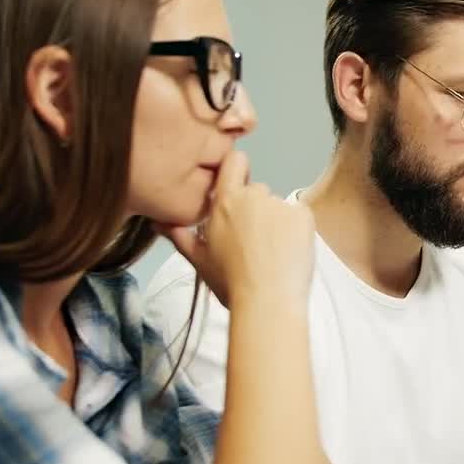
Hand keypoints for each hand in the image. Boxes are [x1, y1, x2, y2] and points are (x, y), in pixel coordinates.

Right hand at [157, 150, 313, 311]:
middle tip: (252, 240)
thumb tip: (159, 222)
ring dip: (275, 222)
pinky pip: (298, 215)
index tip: (236, 188)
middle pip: (256, 191)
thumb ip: (179, 235)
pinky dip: (295, 229)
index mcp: (225, 202)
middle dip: (254, 209)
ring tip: (271, 252)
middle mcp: (254, 196)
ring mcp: (281, 204)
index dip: (236, 170)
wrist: (267, 301)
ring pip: (277, 206)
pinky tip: (287, 251)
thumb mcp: (198, 259)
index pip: (234, 162)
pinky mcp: (304, 216)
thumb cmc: (231, 283)